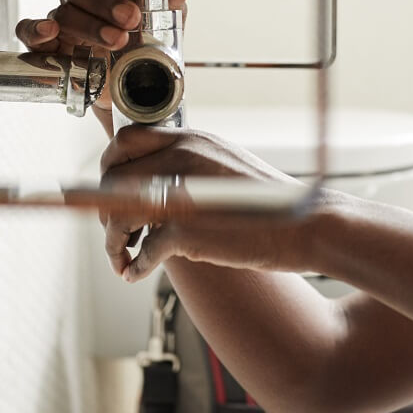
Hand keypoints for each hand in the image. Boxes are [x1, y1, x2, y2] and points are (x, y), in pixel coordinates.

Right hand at [14, 0, 201, 113]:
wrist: (136, 89)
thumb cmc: (144, 44)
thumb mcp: (165, 18)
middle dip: (104, 2)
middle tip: (130, 18)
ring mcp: (62, 22)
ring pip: (63, 12)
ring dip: (90, 25)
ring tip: (117, 40)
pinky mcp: (50, 48)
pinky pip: (29, 32)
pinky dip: (35, 29)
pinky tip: (51, 31)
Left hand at [98, 125, 316, 281]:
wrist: (308, 225)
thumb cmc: (271, 203)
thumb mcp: (227, 165)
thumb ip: (191, 165)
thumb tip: (157, 180)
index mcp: (192, 139)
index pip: (125, 141)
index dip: (109, 168)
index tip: (110, 191)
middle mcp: (182, 158)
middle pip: (112, 178)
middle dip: (104, 209)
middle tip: (118, 233)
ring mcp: (182, 192)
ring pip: (118, 213)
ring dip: (113, 241)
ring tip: (122, 258)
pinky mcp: (186, 230)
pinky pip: (143, 249)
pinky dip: (134, 265)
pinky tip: (135, 274)